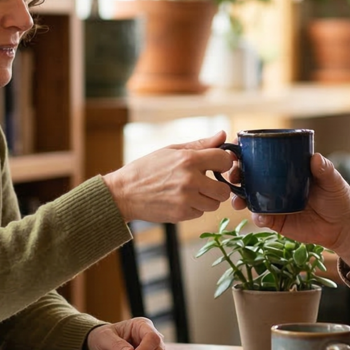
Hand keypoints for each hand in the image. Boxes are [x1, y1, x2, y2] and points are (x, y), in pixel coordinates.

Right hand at [104, 131, 234, 222]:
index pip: (225, 160)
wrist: (124, 192)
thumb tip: (222, 135)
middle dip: (219, 187)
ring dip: (207, 199)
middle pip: (224, 190)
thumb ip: (200, 144)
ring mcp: (186, 199)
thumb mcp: (172, 150)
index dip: (224, 163)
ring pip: (214, 204)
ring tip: (192, 192)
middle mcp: (190, 180)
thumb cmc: (147, 168)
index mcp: (189, 159)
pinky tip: (181, 200)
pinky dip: (194, 208)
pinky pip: (200, 213)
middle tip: (208, 183)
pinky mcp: (181, 214)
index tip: (217, 165)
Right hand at [241, 153, 349, 265]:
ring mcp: (274, 203)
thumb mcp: (333, 180)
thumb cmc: (338, 197)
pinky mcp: (277, 221)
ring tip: (237, 200)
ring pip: (249, 198)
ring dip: (239, 197)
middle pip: (249, 176)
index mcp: (286, 169)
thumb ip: (325, 170)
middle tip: (234, 175)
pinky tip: (259, 216)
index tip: (234, 148)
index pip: (261, 157)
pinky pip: (261, 218)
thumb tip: (316, 158)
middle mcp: (275, 184)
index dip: (244, 152)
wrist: (343, 226)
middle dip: (236, 174)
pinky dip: (257, 216)